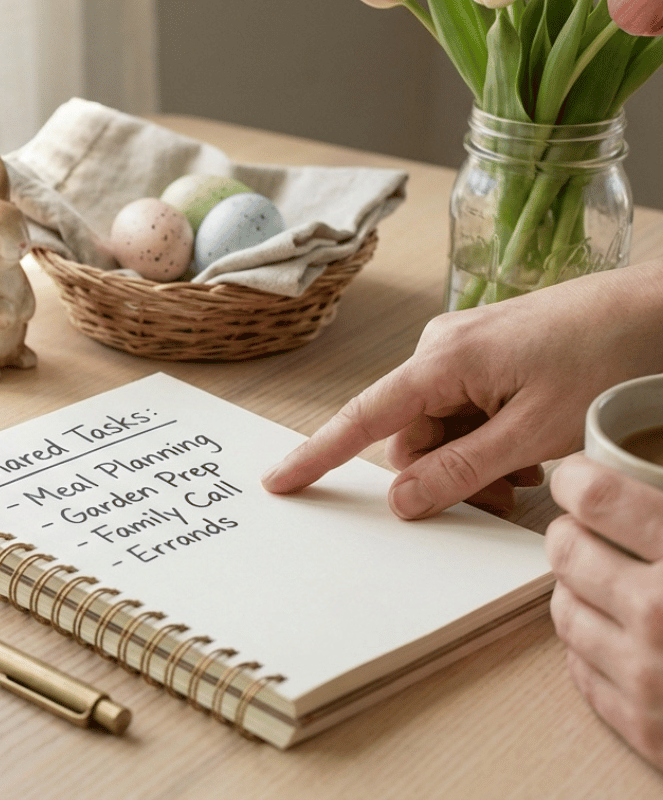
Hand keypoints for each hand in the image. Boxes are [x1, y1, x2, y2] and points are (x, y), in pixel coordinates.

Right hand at [261, 262, 662, 518]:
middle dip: (441, 475)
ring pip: (440, 429)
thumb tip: (402, 500)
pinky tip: (528, 448)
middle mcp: (441, 349)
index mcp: (442, 360)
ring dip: (471, 462)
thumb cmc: (608, 355)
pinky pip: (465, 411)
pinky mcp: (488, 355)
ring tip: (526, 473)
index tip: (280, 481)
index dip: (319, 455)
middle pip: (409, 435)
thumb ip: (462, 469)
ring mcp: (464, 350)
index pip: (364, 418)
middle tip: (499, 497)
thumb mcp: (536, 431)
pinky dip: (488, 440)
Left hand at [547, 454, 662, 768]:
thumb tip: (652, 466)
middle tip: (586, 531)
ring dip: (577, 590)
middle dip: (571, 533)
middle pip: (567, 551)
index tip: (578, 478)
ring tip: (605, 583)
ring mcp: (648, 677)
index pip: (599, 500)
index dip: (578, 479)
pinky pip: (579, 667)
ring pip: (564, 608)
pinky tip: (619, 634)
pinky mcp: (641, 724)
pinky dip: (592, 647)